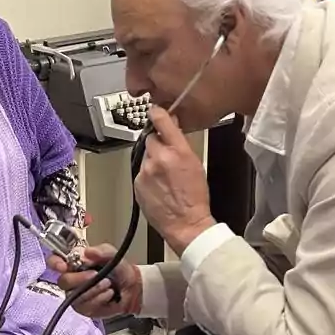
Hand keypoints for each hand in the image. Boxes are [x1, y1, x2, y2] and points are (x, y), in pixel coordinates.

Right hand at [49, 244, 141, 319]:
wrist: (131, 287)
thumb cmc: (119, 270)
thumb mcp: (113, 255)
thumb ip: (102, 251)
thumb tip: (87, 252)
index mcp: (74, 264)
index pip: (55, 262)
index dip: (55, 263)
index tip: (63, 266)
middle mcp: (72, 280)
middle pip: (63, 281)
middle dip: (80, 279)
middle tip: (95, 274)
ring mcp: (76, 296)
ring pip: (75, 295)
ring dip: (94, 289)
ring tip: (108, 284)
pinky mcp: (84, 309)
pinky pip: (86, 306)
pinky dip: (100, 299)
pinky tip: (108, 294)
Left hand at [135, 107, 216, 254]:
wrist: (186, 224)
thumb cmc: (195, 199)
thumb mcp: (196, 164)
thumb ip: (181, 146)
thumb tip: (172, 131)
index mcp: (179, 152)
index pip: (163, 122)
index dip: (157, 114)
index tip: (155, 111)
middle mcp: (159, 159)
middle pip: (150, 139)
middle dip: (157, 144)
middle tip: (166, 158)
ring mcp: (146, 172)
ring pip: (145, 157)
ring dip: (152, 162)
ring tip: (165, 179)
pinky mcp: (138, 184)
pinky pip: (141, 173)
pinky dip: (147, 177)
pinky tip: (158, 188)